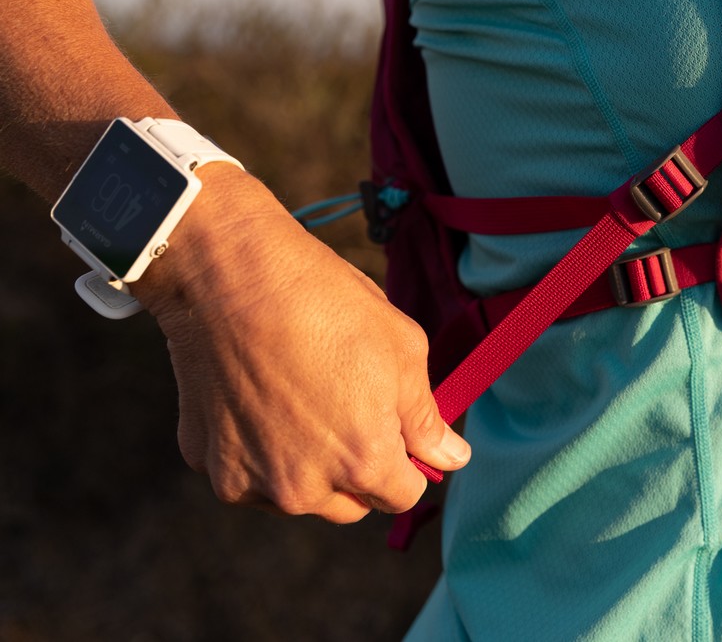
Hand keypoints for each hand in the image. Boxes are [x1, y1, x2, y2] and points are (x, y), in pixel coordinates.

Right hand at [137, 165, 469, 522]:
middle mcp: (305, 488)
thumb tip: (452, 459)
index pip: (403, 495)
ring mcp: (250, 481)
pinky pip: (249, 475)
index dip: (406, 463)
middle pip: (350, 505)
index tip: (395, 430)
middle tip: (347, 409)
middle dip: (358, 470)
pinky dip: (259, 451)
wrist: (230, 277)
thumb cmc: (327, 305)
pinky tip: (260, 398)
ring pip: (298, 495)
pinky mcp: (208, 464)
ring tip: (302, 398)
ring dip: (307, 467)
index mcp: (364, 460)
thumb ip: (427, 419)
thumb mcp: (403, 350)